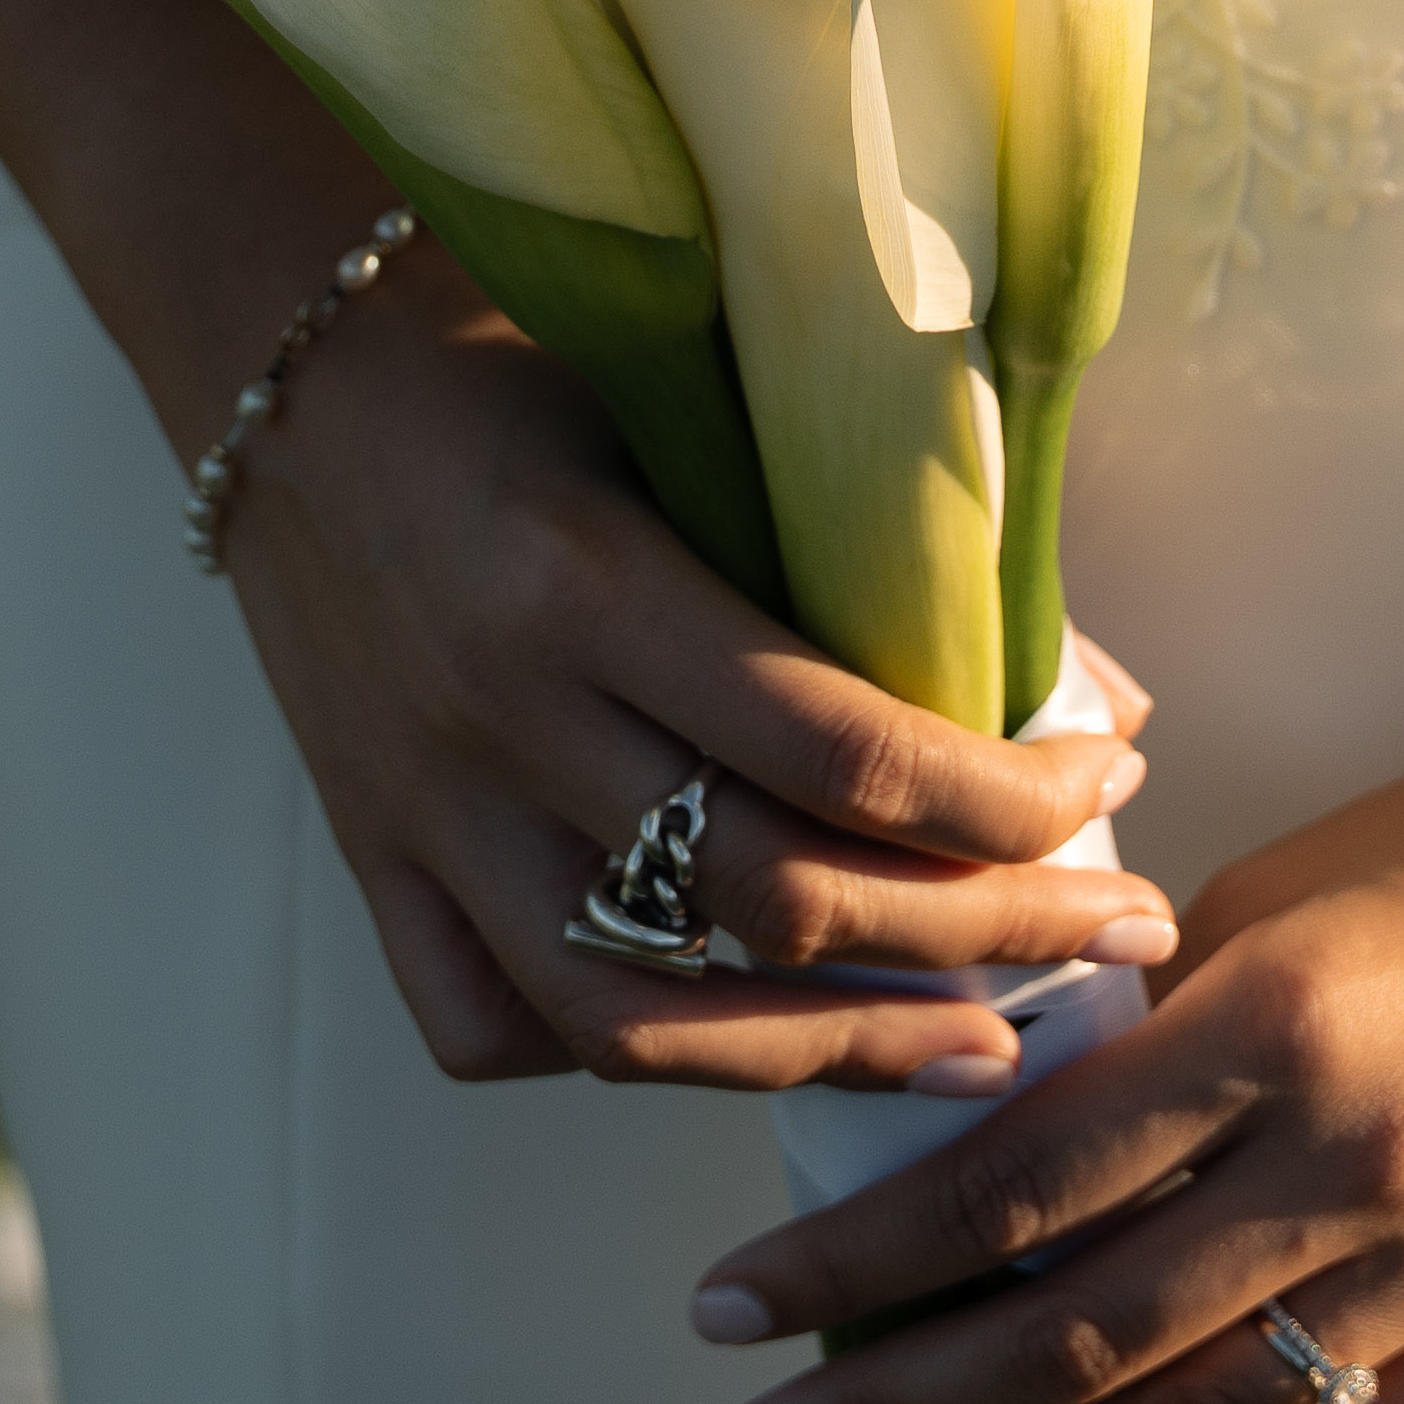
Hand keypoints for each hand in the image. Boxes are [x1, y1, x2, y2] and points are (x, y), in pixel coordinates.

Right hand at [232, 243, 1172, 1093]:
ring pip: (643, 1019)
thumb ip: (876, 553)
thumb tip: (1095, 695)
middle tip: (1114, 929)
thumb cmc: (526, 351)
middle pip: (777, 902)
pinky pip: (497, 1028)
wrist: (289, 360)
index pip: (845, 754)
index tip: (1112, 785)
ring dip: (837, 1052)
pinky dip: (626, 1053)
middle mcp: (503, 720)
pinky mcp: (374, 858)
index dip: (1009, 805)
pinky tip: (734, 1036)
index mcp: (591, 583)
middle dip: (986, 935)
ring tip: (979, 1049)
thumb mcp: (706, 405)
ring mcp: (426, 813)